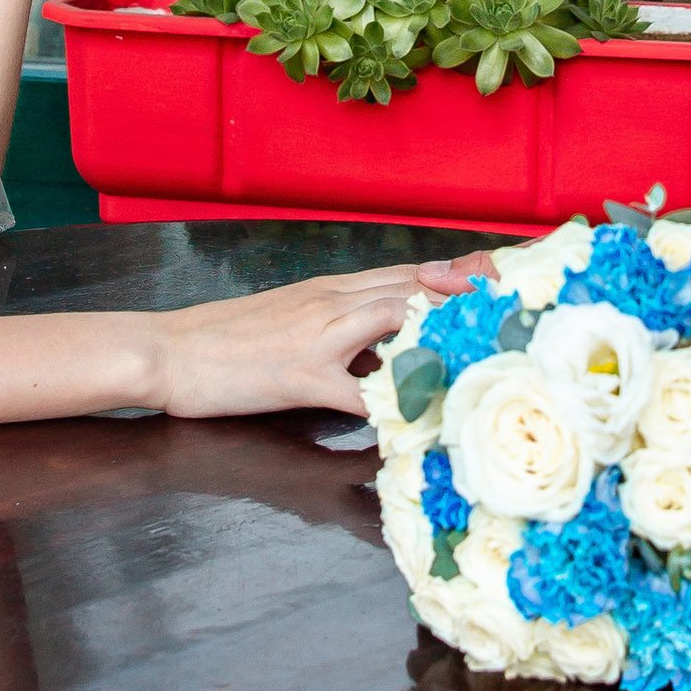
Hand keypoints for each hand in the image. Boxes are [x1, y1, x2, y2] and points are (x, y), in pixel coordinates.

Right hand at [154, 253, 486, 421]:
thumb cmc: (223, 344)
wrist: (166, 350)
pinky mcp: (302, 376)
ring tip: (494, 340)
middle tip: (524, 297)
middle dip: (471, 290)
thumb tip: (381, 352)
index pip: (407, 273)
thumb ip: (338, 333)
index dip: (459, 274)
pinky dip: (394, 405)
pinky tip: (425, 418)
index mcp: (331, 290)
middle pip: (415, 285)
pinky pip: (360, 392)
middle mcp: (332, 302)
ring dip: (446, 326)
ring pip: (397, 318)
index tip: (505, 276)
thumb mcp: (288, 324)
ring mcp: (319, 336)